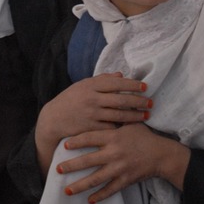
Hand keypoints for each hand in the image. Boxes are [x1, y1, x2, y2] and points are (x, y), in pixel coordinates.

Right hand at [35, 72, 150, 172]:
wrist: (53, 119)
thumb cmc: (70, 100)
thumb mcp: (83, 85)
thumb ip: (102, 79)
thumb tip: (121, 75)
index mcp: (90, 85)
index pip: (116, 83)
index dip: (132, 85)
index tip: (145, 87)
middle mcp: (92, 99)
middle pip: (120, 99)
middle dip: (138, 101)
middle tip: (150, 102)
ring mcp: (91, 114)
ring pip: (119, 115)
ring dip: (135, 115)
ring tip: (146, 115)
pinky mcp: (91, 128)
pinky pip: (111, 128)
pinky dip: (122, 127)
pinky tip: (132, 127)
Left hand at [57, 123, 189, 203]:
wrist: (162, 154)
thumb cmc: (145, 137)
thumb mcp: (131, 123)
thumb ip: (117, 117)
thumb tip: (107, 105)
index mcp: (113, 137)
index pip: (90, 138)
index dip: (76, 142)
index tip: (64, 145)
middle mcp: (114, 153)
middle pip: (88, 160)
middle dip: (71, 166)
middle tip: (57, 169)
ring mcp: (119, 168)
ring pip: (95, 179)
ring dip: (80, 185)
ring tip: (67, 190)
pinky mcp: (125, 180)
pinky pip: (110, 190)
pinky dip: (99, 196)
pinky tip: (89, 200)